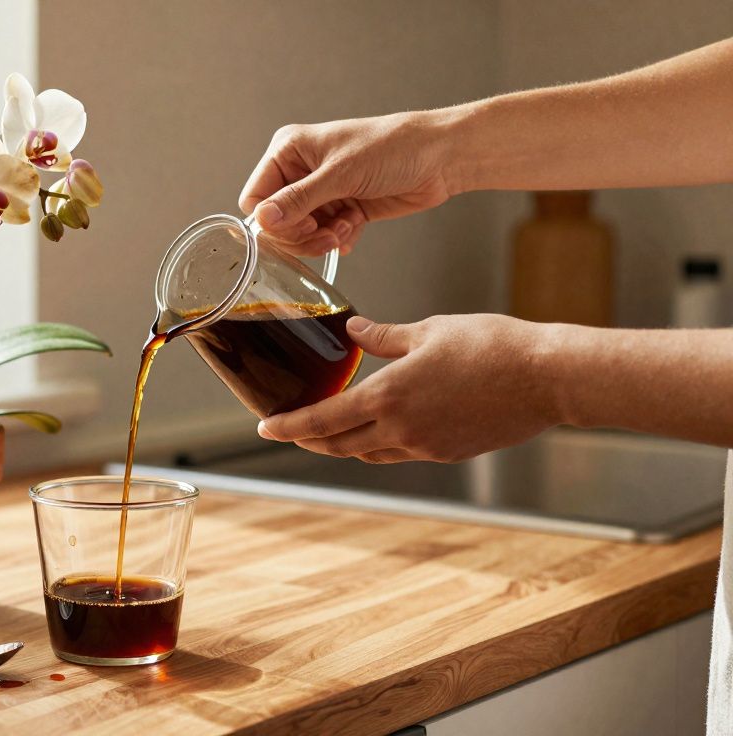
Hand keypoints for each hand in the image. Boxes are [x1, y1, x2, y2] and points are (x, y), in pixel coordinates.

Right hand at [239, 112, 455, 255]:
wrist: (440, 158)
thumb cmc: (394, 147)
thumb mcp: (341, 174)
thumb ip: (298, 199)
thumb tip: (262, 220)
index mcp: (290, 150)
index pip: (256, 197)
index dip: (274, 219)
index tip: (302, 223)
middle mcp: (301, 171)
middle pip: (276, 221)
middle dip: (300, 234)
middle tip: (324, 234)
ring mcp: (322, 191)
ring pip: (300, 233)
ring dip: (321, 239)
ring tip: (343, 229)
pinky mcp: (341, 209)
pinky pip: (323, 236)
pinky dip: (337, 240)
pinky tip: (353, 228)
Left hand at [257, 314, 559, 462]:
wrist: (549, 378)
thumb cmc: (493, 346)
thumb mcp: (429, 330)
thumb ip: (384, 336)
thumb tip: (353, 331)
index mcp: (389, 396)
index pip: (322, 419)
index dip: (289, 425)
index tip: (264, 425)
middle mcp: (401, 429)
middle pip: (339, 444)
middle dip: (309, 440)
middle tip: (289, 430)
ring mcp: (426, 445)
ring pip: (369, 452)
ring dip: (344, 444)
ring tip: (329, 430)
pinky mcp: (449, 451)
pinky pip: (400, 452)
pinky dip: (380, 443)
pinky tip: (380, 428)